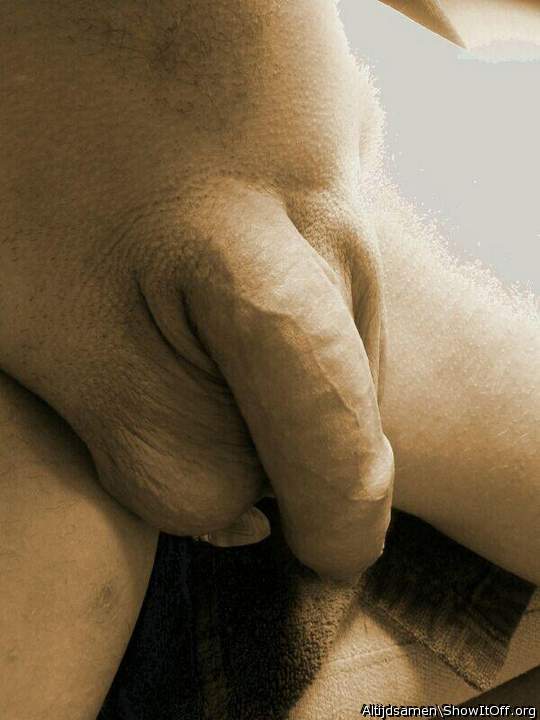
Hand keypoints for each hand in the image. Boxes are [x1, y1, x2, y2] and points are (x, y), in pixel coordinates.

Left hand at [0, 0, 392, 579]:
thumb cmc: (29, 129)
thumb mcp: (56, 327)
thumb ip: (166, 449)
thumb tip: (248, 514)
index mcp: (272, 276)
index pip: (338, 453)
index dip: (334, 522)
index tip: (320, 550)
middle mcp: (340, 225)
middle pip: (350, 393)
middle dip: (298, 438)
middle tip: (217, 414)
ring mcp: (348, 170)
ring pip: (342, 328)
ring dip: (282, 358)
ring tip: (192, 313)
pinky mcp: (339, 139)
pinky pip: (329, 258)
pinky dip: (279, 287)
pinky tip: (214, 248)